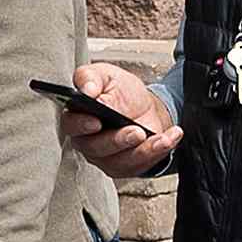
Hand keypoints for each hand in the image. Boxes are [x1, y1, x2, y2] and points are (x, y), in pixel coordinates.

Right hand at [65, 57, 178, 179]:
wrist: (145, 107)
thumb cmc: (121, 93)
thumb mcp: (106, 75)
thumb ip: (90, 77)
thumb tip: (86, 89)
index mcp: (78, 117)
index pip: (71, 125)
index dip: (81, 126)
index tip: (96, 122)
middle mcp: (87, 141)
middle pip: (96, 148)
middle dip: (118, 141)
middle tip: (135, 131)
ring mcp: (106, 157)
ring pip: (119, 161)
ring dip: (142, 150)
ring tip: (159, 137)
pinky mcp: (125, 166)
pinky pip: (139, 165)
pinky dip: (158, 151)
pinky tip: (170, 137)